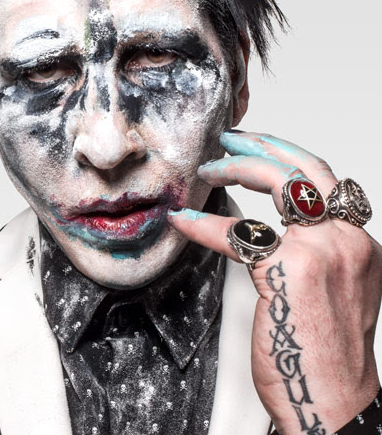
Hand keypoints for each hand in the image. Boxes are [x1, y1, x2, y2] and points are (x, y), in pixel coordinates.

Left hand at [167, 131, 381, 434]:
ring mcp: (320, 252)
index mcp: (359, 242)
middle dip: (262, 146)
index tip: (258, 146)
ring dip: (235, 170)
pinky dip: (204, 225)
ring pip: (277, 184)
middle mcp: (347, 240)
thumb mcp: (333, 289)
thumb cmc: (324, 351)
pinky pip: (237, 233)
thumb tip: (274, 230)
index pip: (324, 181)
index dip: (287, 155)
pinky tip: (183, 221)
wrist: (332, 401)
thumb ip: (314, 252)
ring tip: (206, 170)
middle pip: (305, 170)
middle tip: (229, 140)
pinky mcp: (286, 271)